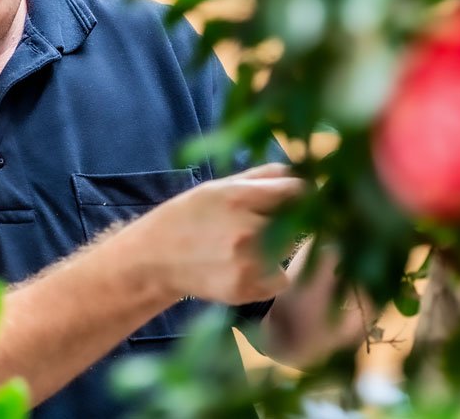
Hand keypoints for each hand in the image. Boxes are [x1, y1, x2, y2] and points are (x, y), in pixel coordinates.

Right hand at [123, 163, 304, 305]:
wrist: (155, 258)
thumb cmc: (189, 215)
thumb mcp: (218, 187)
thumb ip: (262, 177)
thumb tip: (304, 170)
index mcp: (240, 198)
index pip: (297, 191)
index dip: (304, 193)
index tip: (302, 196)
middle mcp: (248, 230)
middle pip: (298, 222)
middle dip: (290, 219)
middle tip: (267, 221)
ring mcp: (249, 263)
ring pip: (290, 249)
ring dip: (279, 245)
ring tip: (249, 244)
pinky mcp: (248, 289)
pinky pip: (282, 278)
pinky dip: (272, 273)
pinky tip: (248, 266)